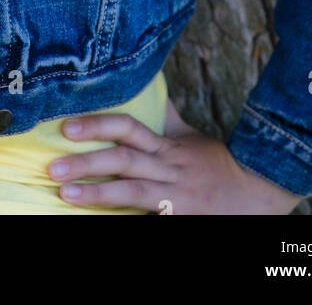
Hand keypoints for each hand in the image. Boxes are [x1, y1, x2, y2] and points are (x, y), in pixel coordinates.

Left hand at [47, 103, 301, 214]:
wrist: (259, 192)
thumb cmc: (219, 165)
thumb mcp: (192, 138)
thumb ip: (167, 120)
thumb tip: (148, 93)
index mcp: (167, 146)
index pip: (129, 128)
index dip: (98, 125)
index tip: (66, 126)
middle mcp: (169, 168)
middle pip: (124, 160)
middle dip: (87, 161)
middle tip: (52, 165)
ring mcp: (175, 196)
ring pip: (132, 192)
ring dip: (96, 193)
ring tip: (64, 193)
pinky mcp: (181, 219)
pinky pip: (151, 219)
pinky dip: (127, 219)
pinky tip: (101, 219)